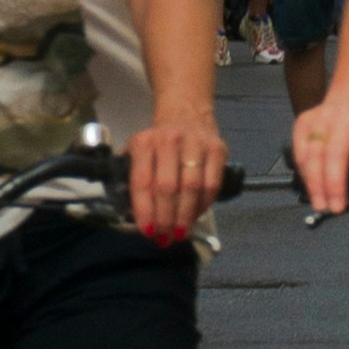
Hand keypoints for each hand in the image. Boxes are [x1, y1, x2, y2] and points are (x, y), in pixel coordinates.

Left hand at [123, 118, 228, 244]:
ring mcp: (196, 143)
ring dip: (186, 216)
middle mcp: (169, 140)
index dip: (145, 210)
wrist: (187, 110)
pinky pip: (212, 184)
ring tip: (180, 233)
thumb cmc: (159, 140)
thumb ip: (131, 177)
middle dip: (166, 218)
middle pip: (167, 187)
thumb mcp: (137, 151)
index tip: (147, 231)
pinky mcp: (217, 148)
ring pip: (192, 188)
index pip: (143, 181)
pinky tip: (196, 215)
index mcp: (144, 142)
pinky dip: (204, 204)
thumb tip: (132, 215)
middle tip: (165, 238)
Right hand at [289, 84, 348, 213]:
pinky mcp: (303, 121)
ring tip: (320, 205)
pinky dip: (304, 173)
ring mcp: (320, 117)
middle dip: (335, 185)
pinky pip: (299, 151)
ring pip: (313, 154)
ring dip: (316, 184)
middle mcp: (343, 115)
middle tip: (336, 209)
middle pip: (335, 154)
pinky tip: (311, 189)